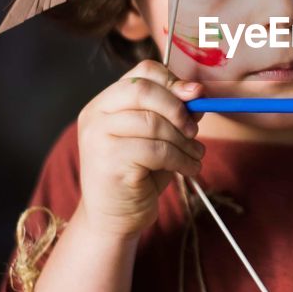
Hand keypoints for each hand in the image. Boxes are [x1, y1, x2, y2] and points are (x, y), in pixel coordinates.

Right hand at [76, 61, 204, 236]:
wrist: (114, 219)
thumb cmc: (138, 175)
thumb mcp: (156, 137)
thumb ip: (171, 114)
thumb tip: (196, 93)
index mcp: (105, 102)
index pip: (141, 73)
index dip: (173, 81)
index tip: (196, 96)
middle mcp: (96, 115)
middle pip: (143, 90)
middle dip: (177, 107)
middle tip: (194, 129)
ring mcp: (98, 137)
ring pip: (154, 123)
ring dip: (185, 141)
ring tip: (196, 155)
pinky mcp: (108, 162)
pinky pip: (157, 151)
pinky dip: (181, 160)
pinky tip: (189, 169)